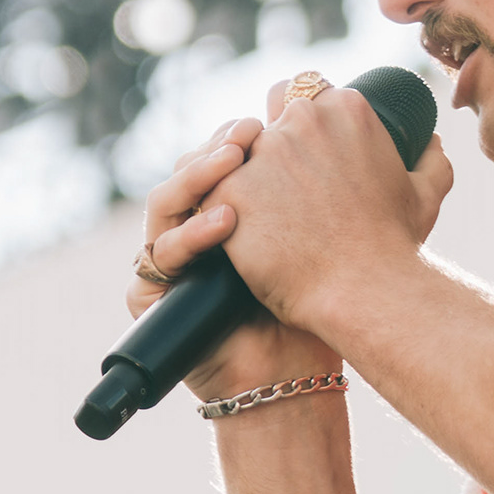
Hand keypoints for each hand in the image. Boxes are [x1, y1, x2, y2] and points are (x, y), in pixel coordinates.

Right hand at [129, 113, 335, 402]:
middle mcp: (189, 232)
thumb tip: (345, 122)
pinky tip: (224, 222)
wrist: (292, 375)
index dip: (235, 137)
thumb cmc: (310, 309)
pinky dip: (189, 238)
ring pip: (164, 204)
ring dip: (197, 178)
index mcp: (224, 212)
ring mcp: (166, 262)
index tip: (269, 118)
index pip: (216, 158)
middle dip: (216, 149)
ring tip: (235, 163)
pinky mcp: (148, 296)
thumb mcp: (319, 237)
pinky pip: (157, 258)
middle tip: (250, 133)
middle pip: (186, 172)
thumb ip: (320, 188)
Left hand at [183, 76, 453, 341]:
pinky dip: (221, 212)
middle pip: (263, 119)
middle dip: (267, 148)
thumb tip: (430, 138)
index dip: (295, 120)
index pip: (303, 91)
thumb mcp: (425, 194)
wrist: (365, 293)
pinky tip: (236, 235)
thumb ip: (432, 159)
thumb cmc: (396, 247)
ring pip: (234, 156)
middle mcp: (302, 120)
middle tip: (279, 190)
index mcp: (346, 109)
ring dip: (241, 179)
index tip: (300, 153)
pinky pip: (213, 192)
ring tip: (260, 218)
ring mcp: (263, 153)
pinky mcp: (230, 189)